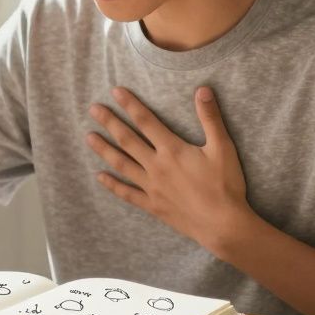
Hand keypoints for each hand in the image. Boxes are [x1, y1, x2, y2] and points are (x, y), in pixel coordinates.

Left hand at [86, 85, 252, 254]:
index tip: (115, 91)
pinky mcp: (152, 205)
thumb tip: (202, 89)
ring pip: (122, 164)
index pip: (146, 121)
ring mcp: (151, 187)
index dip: (130, 104)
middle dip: (109, 122)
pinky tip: (100, 177)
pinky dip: (112, 185)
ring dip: (104, 150)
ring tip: (88, 137)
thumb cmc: (225, 185)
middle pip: (127, 140)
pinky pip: (127, 193)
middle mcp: (156, 166)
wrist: (223, 225)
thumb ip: (210, 118)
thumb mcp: (222, 148)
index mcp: (172, 150)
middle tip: (93, 109)